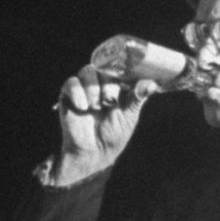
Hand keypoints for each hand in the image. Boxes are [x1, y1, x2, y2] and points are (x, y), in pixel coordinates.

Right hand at [52, 65, 158, 184]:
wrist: (93, 153)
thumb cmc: (113, 135)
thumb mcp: (129, 116)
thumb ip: (137, 98)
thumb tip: (151, 84)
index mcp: (117, 85)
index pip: (120, 67)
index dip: (124, 69)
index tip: (127, 80)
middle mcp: (101, 83)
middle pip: (104, 67)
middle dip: (108, 85)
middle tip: (109, 103)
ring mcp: (84, 88)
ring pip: (87, 71)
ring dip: (93, 89)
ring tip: (95, 107)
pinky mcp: (68, 95)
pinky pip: (71, 83)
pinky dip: (77, 92)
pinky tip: (83, 107)